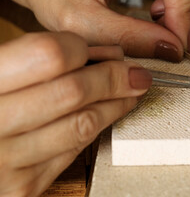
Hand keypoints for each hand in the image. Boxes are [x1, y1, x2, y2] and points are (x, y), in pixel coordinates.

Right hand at [0, 32, 151, 195]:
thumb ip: (36, 57)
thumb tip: (98, 54)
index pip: (52, 55)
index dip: (84, 49)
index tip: (102, 51)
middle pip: (75, 91)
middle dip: (116, 78)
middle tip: (135, 73)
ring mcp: (7, 161)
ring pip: (83, 124)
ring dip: (116, 105)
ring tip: (129, 93)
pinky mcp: (23, 186)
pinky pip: (74, 152)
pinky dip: (96, 130)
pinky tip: (106, 115)